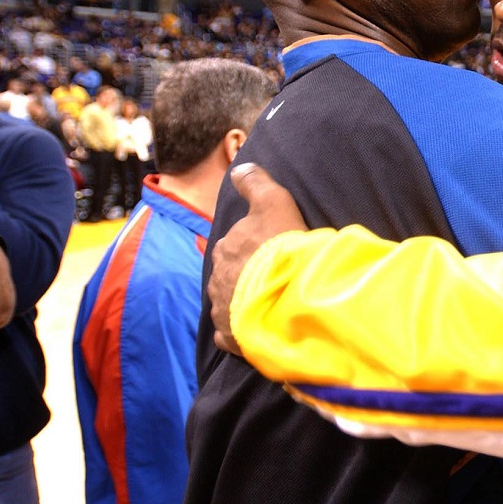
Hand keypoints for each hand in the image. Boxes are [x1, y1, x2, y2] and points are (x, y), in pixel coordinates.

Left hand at [209, 163, 305, 355]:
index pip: (235, 244)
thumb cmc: (280, 247)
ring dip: (245, 301)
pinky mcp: (229, 337)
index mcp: (225, 248)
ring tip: (271, 302)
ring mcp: (222, 309)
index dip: (253, 246)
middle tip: (273, 276)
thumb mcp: (273, 203)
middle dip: (245, 274)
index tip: (271, 250)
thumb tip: (238, 166)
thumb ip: (256, 183)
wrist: (285, 295)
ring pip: (230, 301)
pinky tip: (258, 326)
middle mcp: (216, 278)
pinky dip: (241, 329)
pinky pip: (231, 332)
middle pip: (230, 273)